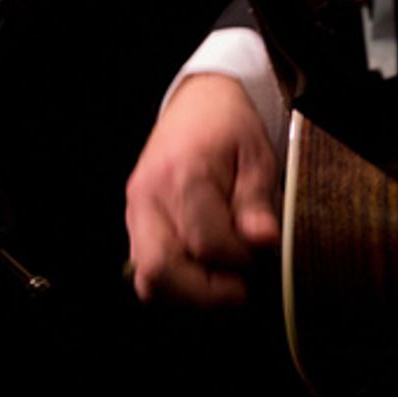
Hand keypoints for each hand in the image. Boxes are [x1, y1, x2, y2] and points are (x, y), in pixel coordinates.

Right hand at [125, 72, 282, 304]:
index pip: (207, 244)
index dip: (239, 261)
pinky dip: (175, 282)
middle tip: (239, 290)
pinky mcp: (134, 222)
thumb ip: (257, 202)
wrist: (199, 102)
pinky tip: (203, 272)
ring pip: (146, 279)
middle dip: (205, 293)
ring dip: (187, 294)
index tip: (260, 256)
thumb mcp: (258, 156)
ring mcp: (135, 211)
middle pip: (161, 270)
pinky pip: (145, 269)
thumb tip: (263, 242)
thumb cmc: (230, 127)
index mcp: (184, 174)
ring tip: (222, 283)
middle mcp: (149, 196)